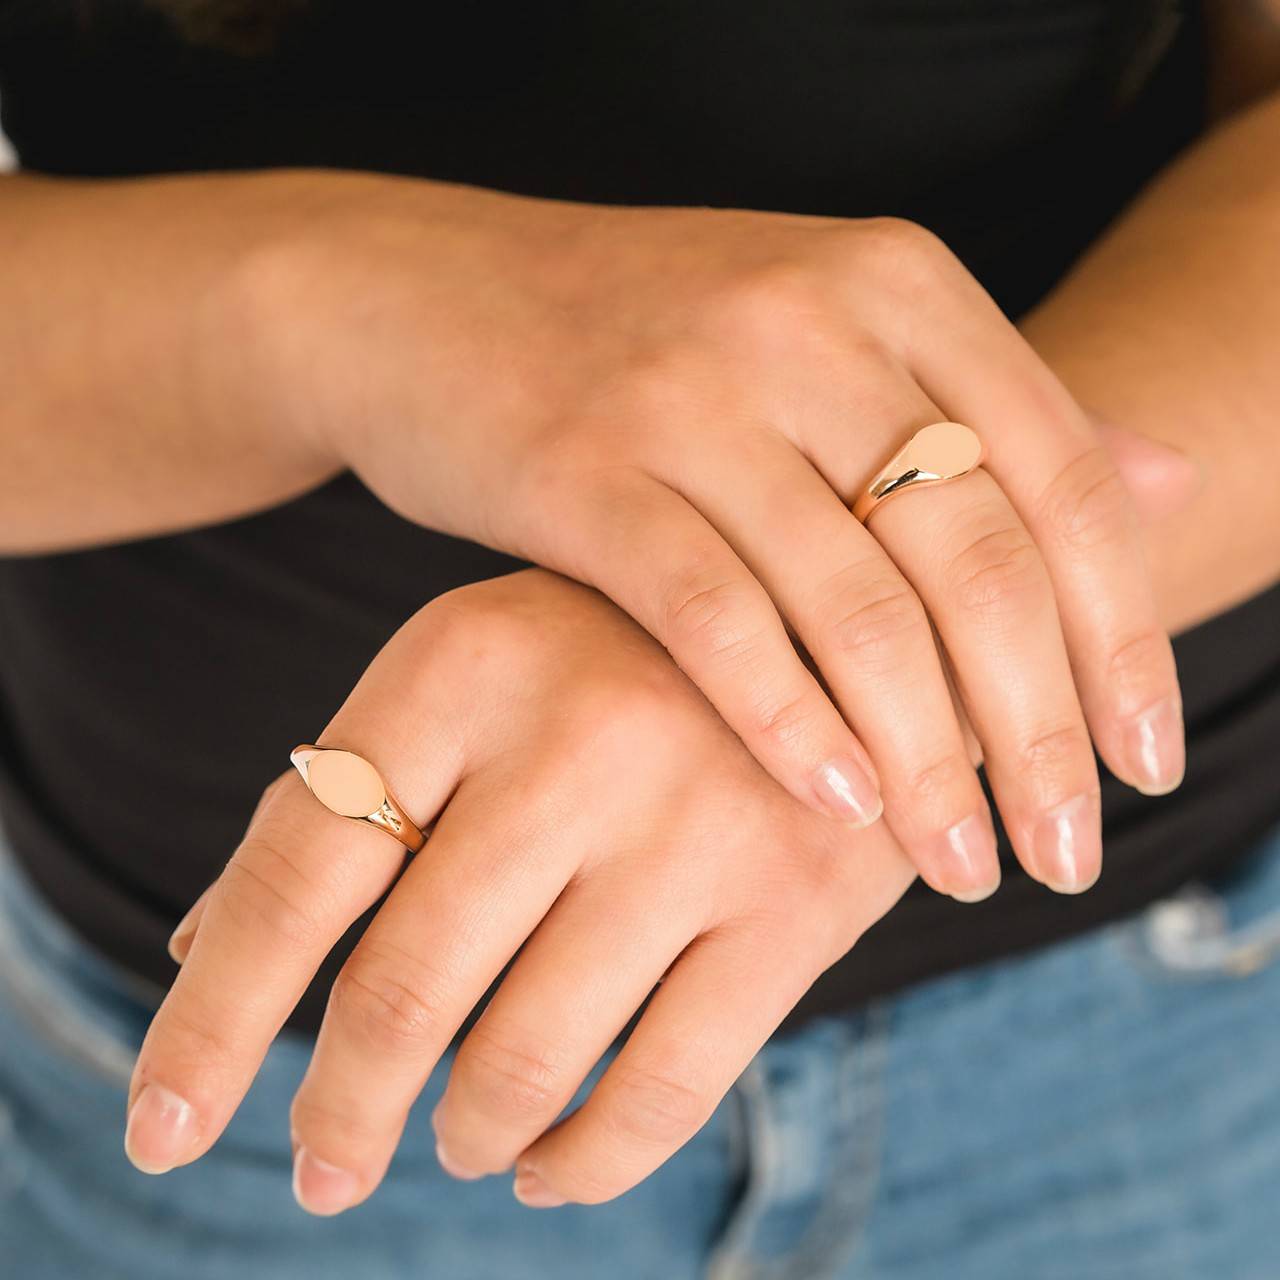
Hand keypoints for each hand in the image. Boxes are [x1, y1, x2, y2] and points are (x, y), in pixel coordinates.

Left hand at [131, 570, 916, 1209]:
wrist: (829, 619)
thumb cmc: (613, 655)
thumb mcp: (474, 676)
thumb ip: (353, 798)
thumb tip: (198, 952)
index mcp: (465, 660)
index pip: (303, 866)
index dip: (212, 1018)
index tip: (161, 1128)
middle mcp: (577, 734)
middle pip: (406, 986)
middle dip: (341, 1110)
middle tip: (323, 1167)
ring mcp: (697, 821)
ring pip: (529, 1056)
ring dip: (467, 1130)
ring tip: (455, 1139)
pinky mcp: (798, 902)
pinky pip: (666, 1090)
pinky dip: (586, 1159)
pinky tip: (549, 1162)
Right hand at [248, 186, 1184, 896]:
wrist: (430, 299)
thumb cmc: (645, 342)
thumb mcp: (828, 339)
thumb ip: (985, 414)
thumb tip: (1172, 478)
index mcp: (893, 281)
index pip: (1062, 474)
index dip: (1118, 633)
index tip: (1142, 762)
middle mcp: (806, 321)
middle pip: (974, 553)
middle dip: (1036, 727)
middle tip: (1061, 850)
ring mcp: (687, 392)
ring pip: (853, 603)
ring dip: (923, 757)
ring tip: (960, 861)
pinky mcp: (578, 468)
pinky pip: (712, 617)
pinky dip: (786, 722)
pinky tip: (833, 808)